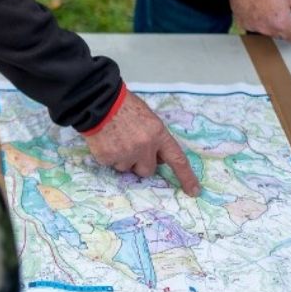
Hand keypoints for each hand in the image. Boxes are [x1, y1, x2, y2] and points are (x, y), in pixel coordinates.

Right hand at [84, 91, 200, 196]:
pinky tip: (105, 140)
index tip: (193, 190)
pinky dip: (108, 155)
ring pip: (126, 168)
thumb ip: (155, 138)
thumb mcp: (148, 118)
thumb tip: (158, 157)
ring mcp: (125, 154)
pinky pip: (110, 164)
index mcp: (158, 134)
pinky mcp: (107, 157)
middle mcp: (144, 147)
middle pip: (147, 170)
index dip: (186, 177)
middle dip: (140, 163)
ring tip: (115, 139)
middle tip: (130, 147)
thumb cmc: (123, 106)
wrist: (97, 100)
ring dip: (122, 159)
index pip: (177, 159)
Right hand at [228, 0, 290, 41]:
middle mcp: (267, 29)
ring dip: (272, 24)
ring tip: (271, 7)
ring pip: (268, 30)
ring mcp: (254, 27)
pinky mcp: (243, 23)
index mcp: (282, 24)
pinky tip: (258, 8)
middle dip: (286, 26)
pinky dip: (258, 21)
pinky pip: (254, 26)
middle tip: (286, 11)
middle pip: (282, 35)